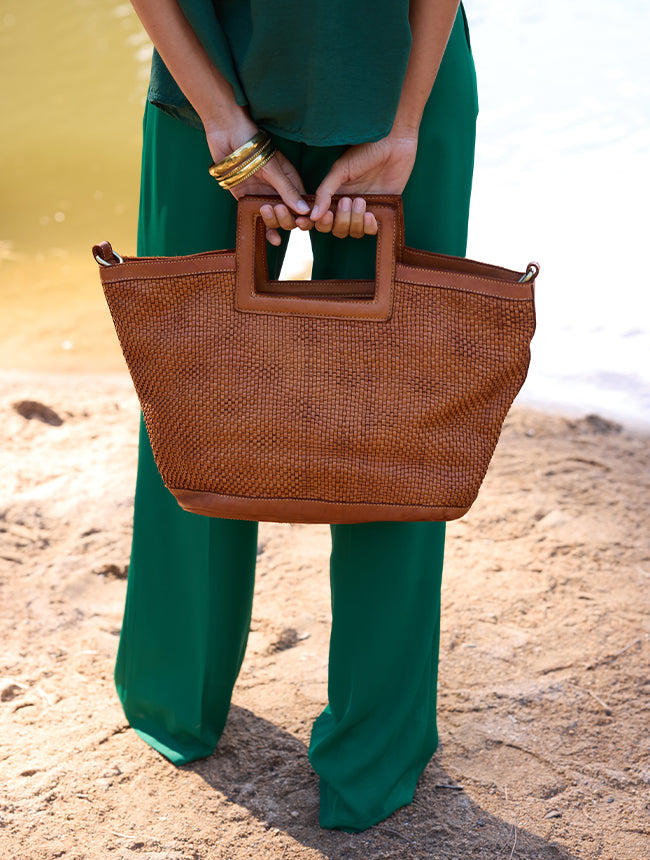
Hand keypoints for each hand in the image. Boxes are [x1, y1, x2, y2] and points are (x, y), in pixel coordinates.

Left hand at [206, 120, 309, 244]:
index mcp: (290, 180)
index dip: (305, 215)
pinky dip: (264, 228)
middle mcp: (278, 190)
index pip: (303, 204)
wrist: (226, 132)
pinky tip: (271, 239)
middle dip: (286, 218)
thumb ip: (287, 190)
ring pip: (274, 219)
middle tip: (277, 209)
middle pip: (289, 215)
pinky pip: (257, 218)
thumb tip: (304, 211)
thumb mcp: (273, 168)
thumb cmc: (253, 144)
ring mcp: (262, 195)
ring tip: (265, 211)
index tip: (304, 221)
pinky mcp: (245, 198)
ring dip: (274, 222)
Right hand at [310, 129, 418, 231]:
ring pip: (353, 231)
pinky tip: (370, 214)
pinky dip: (368, 226)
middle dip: (339, 220)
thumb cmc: (365, 151)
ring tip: (361, 200)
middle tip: (346, 201)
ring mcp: (364, 210)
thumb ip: (325, 192)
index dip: (318, 223)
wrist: (393, 143)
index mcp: (334, 195)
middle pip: (337, 229)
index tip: (317, 217)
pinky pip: (371, 231)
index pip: (321, 220)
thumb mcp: (340, 169)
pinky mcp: (382, 211)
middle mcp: (348, 206)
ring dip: (354, 221)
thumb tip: (312, 215)